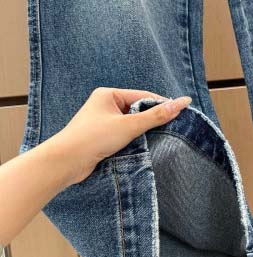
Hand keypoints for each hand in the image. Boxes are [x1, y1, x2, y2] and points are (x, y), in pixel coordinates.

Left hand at [46, 87, 191, 186]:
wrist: (66, 162)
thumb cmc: (93, 138)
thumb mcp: (129, 125)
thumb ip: (157, 115)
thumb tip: (183, 102)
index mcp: (108, 94)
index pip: (142, 96)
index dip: (161, 104)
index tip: (180, 114)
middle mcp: (104, 105)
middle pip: (137, 109)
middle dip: (151, 119)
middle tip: (171, 128)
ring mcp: (102, 121)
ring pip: (131, 123)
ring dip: (142, 131)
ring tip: (158, 138)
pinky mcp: (100, 137)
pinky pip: (123, 134)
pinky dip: (133, 140)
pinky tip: (141, 147)